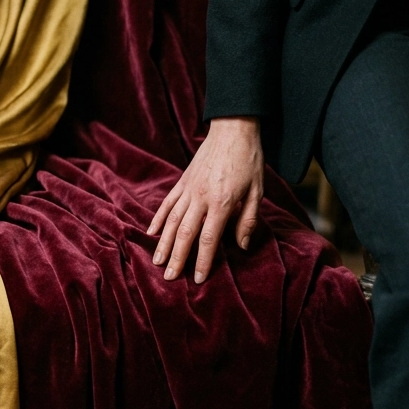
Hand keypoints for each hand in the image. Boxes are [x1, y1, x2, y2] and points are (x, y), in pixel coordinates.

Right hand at [148, 117, 264, 283]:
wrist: (233, 129)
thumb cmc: (249, 160)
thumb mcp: (257, 191)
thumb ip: (248, 220)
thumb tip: (242, 246)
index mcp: (222, 203)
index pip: (209, 239)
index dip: (203, 261)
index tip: (198, 279)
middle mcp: (201, 198)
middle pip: (185, 234)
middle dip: (177, 258)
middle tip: (170, 278)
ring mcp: (189, 189)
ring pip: (171, 220)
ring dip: (163, 243)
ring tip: (157, 262)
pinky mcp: (182, 181)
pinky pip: (167, 203)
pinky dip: (157, 218)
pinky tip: (150, 232)